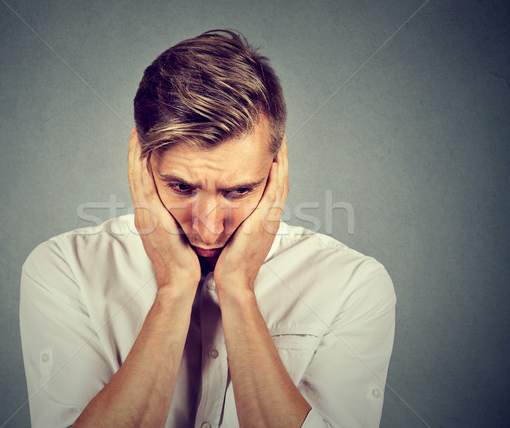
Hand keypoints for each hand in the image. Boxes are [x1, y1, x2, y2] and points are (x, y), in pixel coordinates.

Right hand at [127, 129, 200, 291]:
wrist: (180, 281)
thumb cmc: (184, 261)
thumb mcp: (179, 235)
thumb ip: (179, 219)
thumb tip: (188, 207)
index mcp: (151, 216)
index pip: (143, 183)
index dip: (140, 163)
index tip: (143, 144)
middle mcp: (144, 213)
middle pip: (135, 176)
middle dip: (134, 153)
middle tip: (136, 131)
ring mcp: (145, 215)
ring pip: (136, 178)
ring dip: (135, 156)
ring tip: (136, 135)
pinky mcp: (150, 218)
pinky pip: (143, 187)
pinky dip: (139, 169)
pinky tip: (141, 153)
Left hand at [213, 137, 288, 291]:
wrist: (233, 281)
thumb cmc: (230, 261)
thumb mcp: (235, 234)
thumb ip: (236, 219)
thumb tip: (226, 206)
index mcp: (264, 217)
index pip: (273, 185)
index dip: (274, 165)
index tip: (271, 147)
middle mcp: (270, 216)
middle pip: (281, 179)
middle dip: (281, 157)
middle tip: (280, 135)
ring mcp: (270, 218)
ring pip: (281, 183)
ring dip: (282, 160)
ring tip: (281, 140)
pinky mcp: (264, 222)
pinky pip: (274, 194)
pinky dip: (277, 177)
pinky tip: (276, 161)